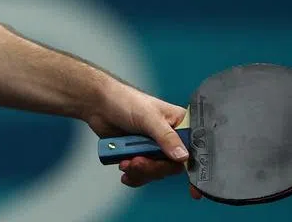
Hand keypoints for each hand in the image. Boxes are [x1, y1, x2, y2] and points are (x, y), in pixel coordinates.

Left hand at [85, 81, 201, 198]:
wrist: (97, 105)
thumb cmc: (124, 100)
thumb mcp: (148, 117)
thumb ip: (166, 137)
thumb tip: (183, 156)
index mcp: (179, 124)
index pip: (194, 149)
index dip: (193, 167)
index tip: (194, 189)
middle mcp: (170, 138)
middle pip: (173, 165)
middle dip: (154, 168)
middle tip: (138, 162)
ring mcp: (154, 148)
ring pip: (157, 172)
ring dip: (141, 171)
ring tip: (126, 162)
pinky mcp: (139, 155)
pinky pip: (142, 174)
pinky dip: (133, 174)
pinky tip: (124, 167)